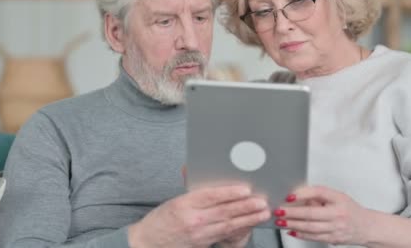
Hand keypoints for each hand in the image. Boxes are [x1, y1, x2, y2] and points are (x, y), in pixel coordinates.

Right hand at [129, 184, 270, 247]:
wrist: (148, 243)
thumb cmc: (162, 220)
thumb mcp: (175, 201)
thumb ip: (194, 190)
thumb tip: (200, 169)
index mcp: (184, 204)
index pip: (211, 196)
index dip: (229, 193)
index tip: (245, 189)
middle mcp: (192, 220)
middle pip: (223, 212)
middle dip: (245, 206)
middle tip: (261, 201)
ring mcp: (198, 234)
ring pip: (228, 225)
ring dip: (248, 219)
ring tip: (262, 213)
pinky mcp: (202, 244)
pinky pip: (224, 236)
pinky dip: (239, 229)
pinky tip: (250, 225)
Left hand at [274, 185, 370, 245]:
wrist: (367, 226)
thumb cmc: (350, 210)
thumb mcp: (338, 197)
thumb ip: (320, 197)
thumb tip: (298, 197)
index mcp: (339, 199)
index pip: (319, 193)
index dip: (302, 194)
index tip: (289, 196)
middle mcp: (338, 214)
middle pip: (311, 213)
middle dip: (292, 213)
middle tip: (279, 211)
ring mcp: (336, 228)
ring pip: (310, 227)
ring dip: (293, 225)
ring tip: (281, 222)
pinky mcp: (333, 239)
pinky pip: (314, 237)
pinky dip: (300, 234)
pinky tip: (291, 231)